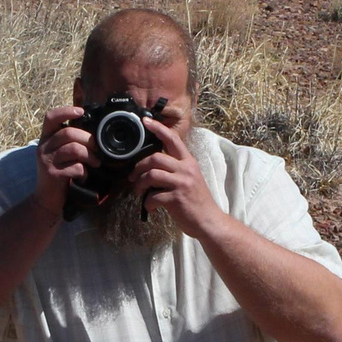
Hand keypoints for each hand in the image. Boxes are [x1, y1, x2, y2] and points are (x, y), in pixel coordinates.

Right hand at [33, 104, 90, 216]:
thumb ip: (69, 142)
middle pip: (68, 133)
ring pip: (74, 149)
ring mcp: (46, 160)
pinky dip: (84, 172)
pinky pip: (75, 167)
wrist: (46, 199)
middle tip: (98, 149)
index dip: (66, 111)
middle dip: (88, 139)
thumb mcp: (60, 154)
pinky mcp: (52, 174)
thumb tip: (93, 132)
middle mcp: (43, 147)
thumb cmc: (58, 174)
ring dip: (90, 155)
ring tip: (96, 163)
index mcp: (46, 138)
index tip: (81, 112)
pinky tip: (84, 177)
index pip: (51, 117)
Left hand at [128, 111, 225, 240]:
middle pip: (155, 157)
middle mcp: (186, 169)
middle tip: (133, 177)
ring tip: (139, 192)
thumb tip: (152, 165)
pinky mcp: (177, 198)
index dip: (158, 128)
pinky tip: (151, 207)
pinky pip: (153, 196)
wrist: (209, 220)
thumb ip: (175, 168)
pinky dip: (147, 203)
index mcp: (188, 162)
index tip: (145, 120)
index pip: (173, 139)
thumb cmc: (196, 200)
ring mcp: (182, 183)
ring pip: (151, 175)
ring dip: (140, 184)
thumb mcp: (190, 178)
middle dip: (139, 167)